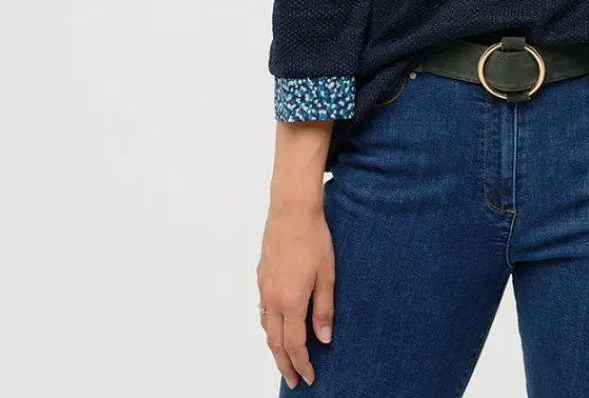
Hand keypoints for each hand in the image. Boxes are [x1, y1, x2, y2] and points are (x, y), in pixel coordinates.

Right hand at [257, 197, 335, 388]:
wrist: (291, 209)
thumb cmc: (313, 238)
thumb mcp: (327, 274)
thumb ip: (324, 309)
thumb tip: (324, 338)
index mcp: (291, 301)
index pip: (295, 344)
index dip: (302, 364)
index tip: (309, 377)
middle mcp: (273, 298)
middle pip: (275, 342)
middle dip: (284, 364)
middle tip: (294, 380)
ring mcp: (264, 287)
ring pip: (265, 327)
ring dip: (274, 348)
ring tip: (284, 359)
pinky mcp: (261, 275)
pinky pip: (262, 310)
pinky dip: (267, 326)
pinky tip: (274, 326)